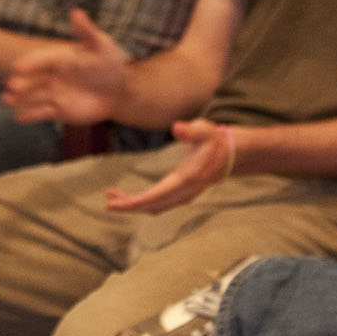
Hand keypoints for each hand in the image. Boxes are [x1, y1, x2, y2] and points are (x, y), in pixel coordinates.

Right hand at [2, 10, 126, 124]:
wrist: (118, 91)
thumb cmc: (108, 63)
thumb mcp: (101, 45)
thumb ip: (86, 31)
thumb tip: (76, 11)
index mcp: (60, 58)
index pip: (42, 60)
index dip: (30, 63)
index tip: (17, 67)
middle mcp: (53, 76)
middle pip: (33, 79)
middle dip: (22, 83)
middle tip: (12, 87)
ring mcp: (54, 94)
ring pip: (33, 96)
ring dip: (19, 99)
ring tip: (6, 100)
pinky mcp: (59, 111)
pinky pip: (42, 113)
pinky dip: (30, 115)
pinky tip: (18, 117)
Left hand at [104, 119, 235, 213]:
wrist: (228, 155)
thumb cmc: (213, 140)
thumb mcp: (205, 130)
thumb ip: (191, 130)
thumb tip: (177, 128)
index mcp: (187, 179)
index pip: (156, 195)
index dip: (135, 201)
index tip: (115, 204)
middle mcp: (184, 193)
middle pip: (152, 205)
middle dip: (130, 206)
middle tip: (108, 203)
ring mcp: (183, 196)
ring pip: (154, 206)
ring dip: (133, 204)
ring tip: (111, 195)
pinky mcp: (179, 195)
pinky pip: (157, 203)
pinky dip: (141, 202)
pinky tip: (126, 195)